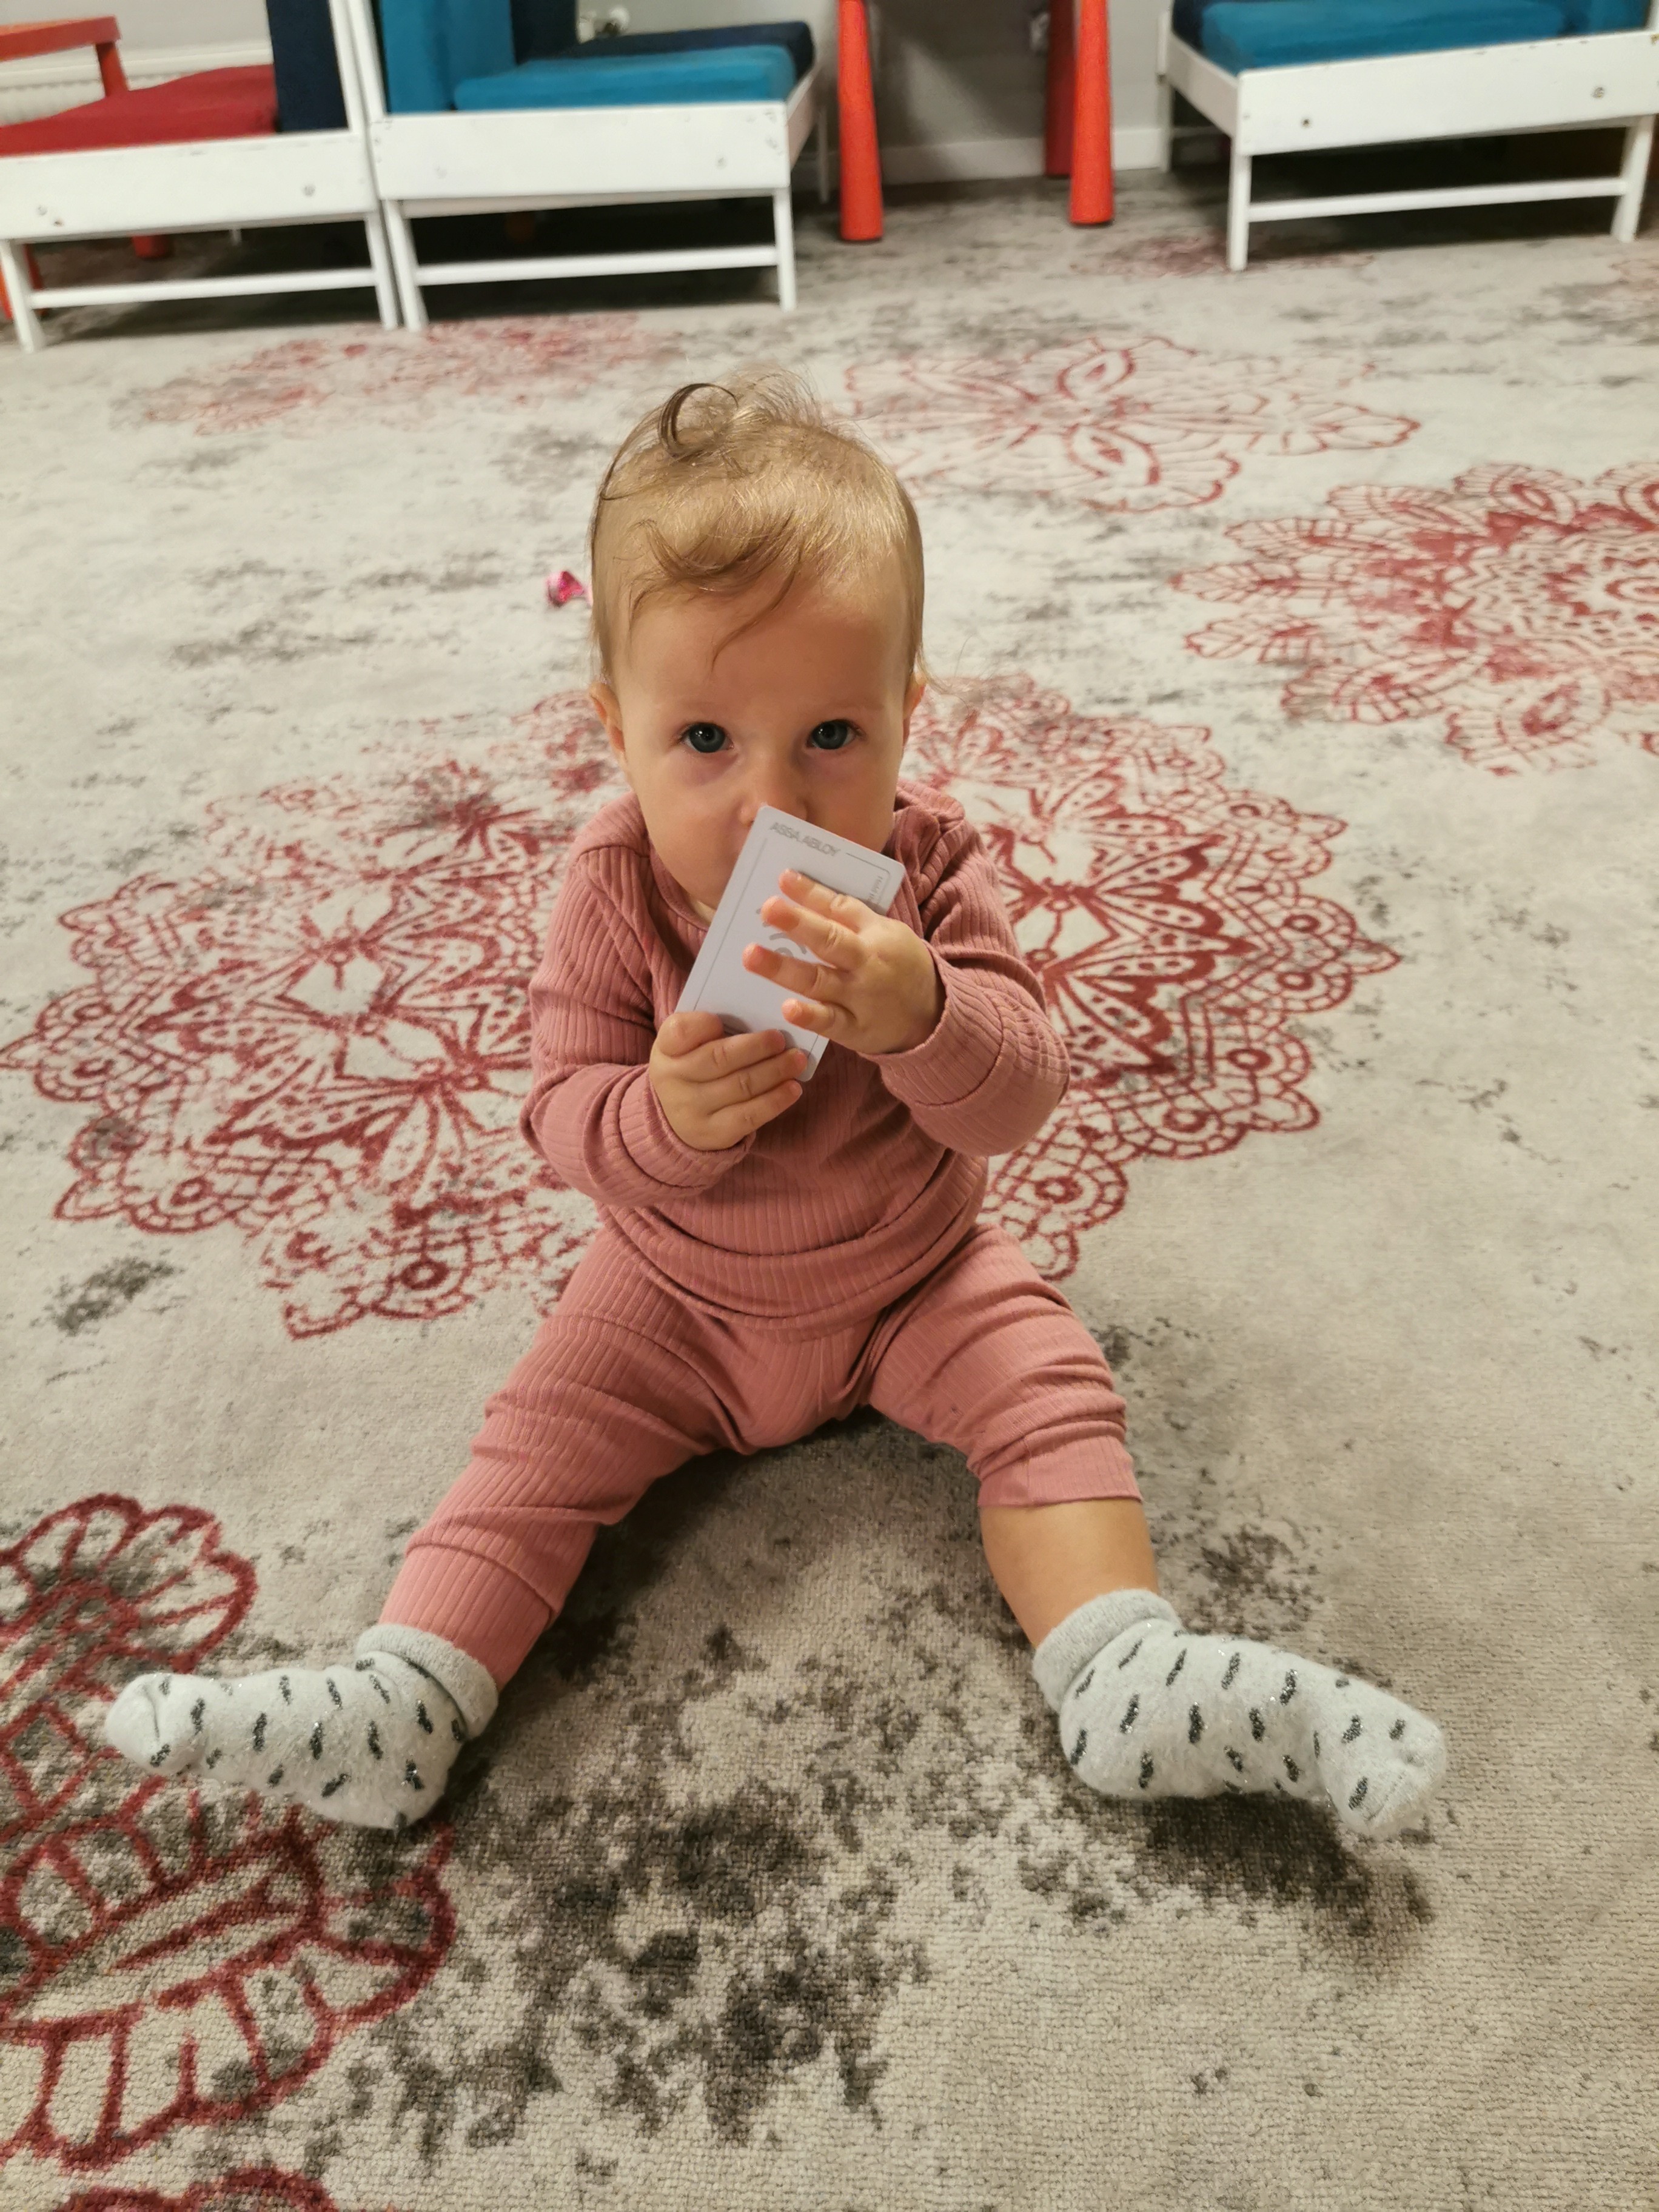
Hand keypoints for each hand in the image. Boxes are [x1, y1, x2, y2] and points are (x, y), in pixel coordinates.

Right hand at [649, 1009, 807, 1151]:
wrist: (676, 1118)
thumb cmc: (692, 1068)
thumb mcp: (687, 1046)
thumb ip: (710, 1030)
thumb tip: (760, 1021)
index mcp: (666, 1049)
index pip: (680, 1031)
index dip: (704, 1024)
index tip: (724, 1020)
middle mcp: (673, 1080)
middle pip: (720, 1059)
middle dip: (756, 1047)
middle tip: (781, 1038)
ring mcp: (692, 1110)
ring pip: (741, 1086)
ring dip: (775, 1071)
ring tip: (797, 1060)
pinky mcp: (714, 1133)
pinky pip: (750, 1116)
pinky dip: (776, 1100)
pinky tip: (793, 1089)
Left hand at [742, 870, 942, 1057]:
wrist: (933, 1015)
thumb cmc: (899, 964)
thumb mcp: (884, 932)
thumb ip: (846, 912)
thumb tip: (800, 887)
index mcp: (872, 935)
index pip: (839, 909)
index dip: (811, 893)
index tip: (782, 877)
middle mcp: (865, 964)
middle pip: (829, 940)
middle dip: (798, 924)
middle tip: (768, 909)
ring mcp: (859, 998)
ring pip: (819, 982)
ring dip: (784, 969)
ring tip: (752, 956)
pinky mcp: (854, 1030)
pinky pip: (829, 1022)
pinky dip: (810, 1016)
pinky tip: (786, 1008)